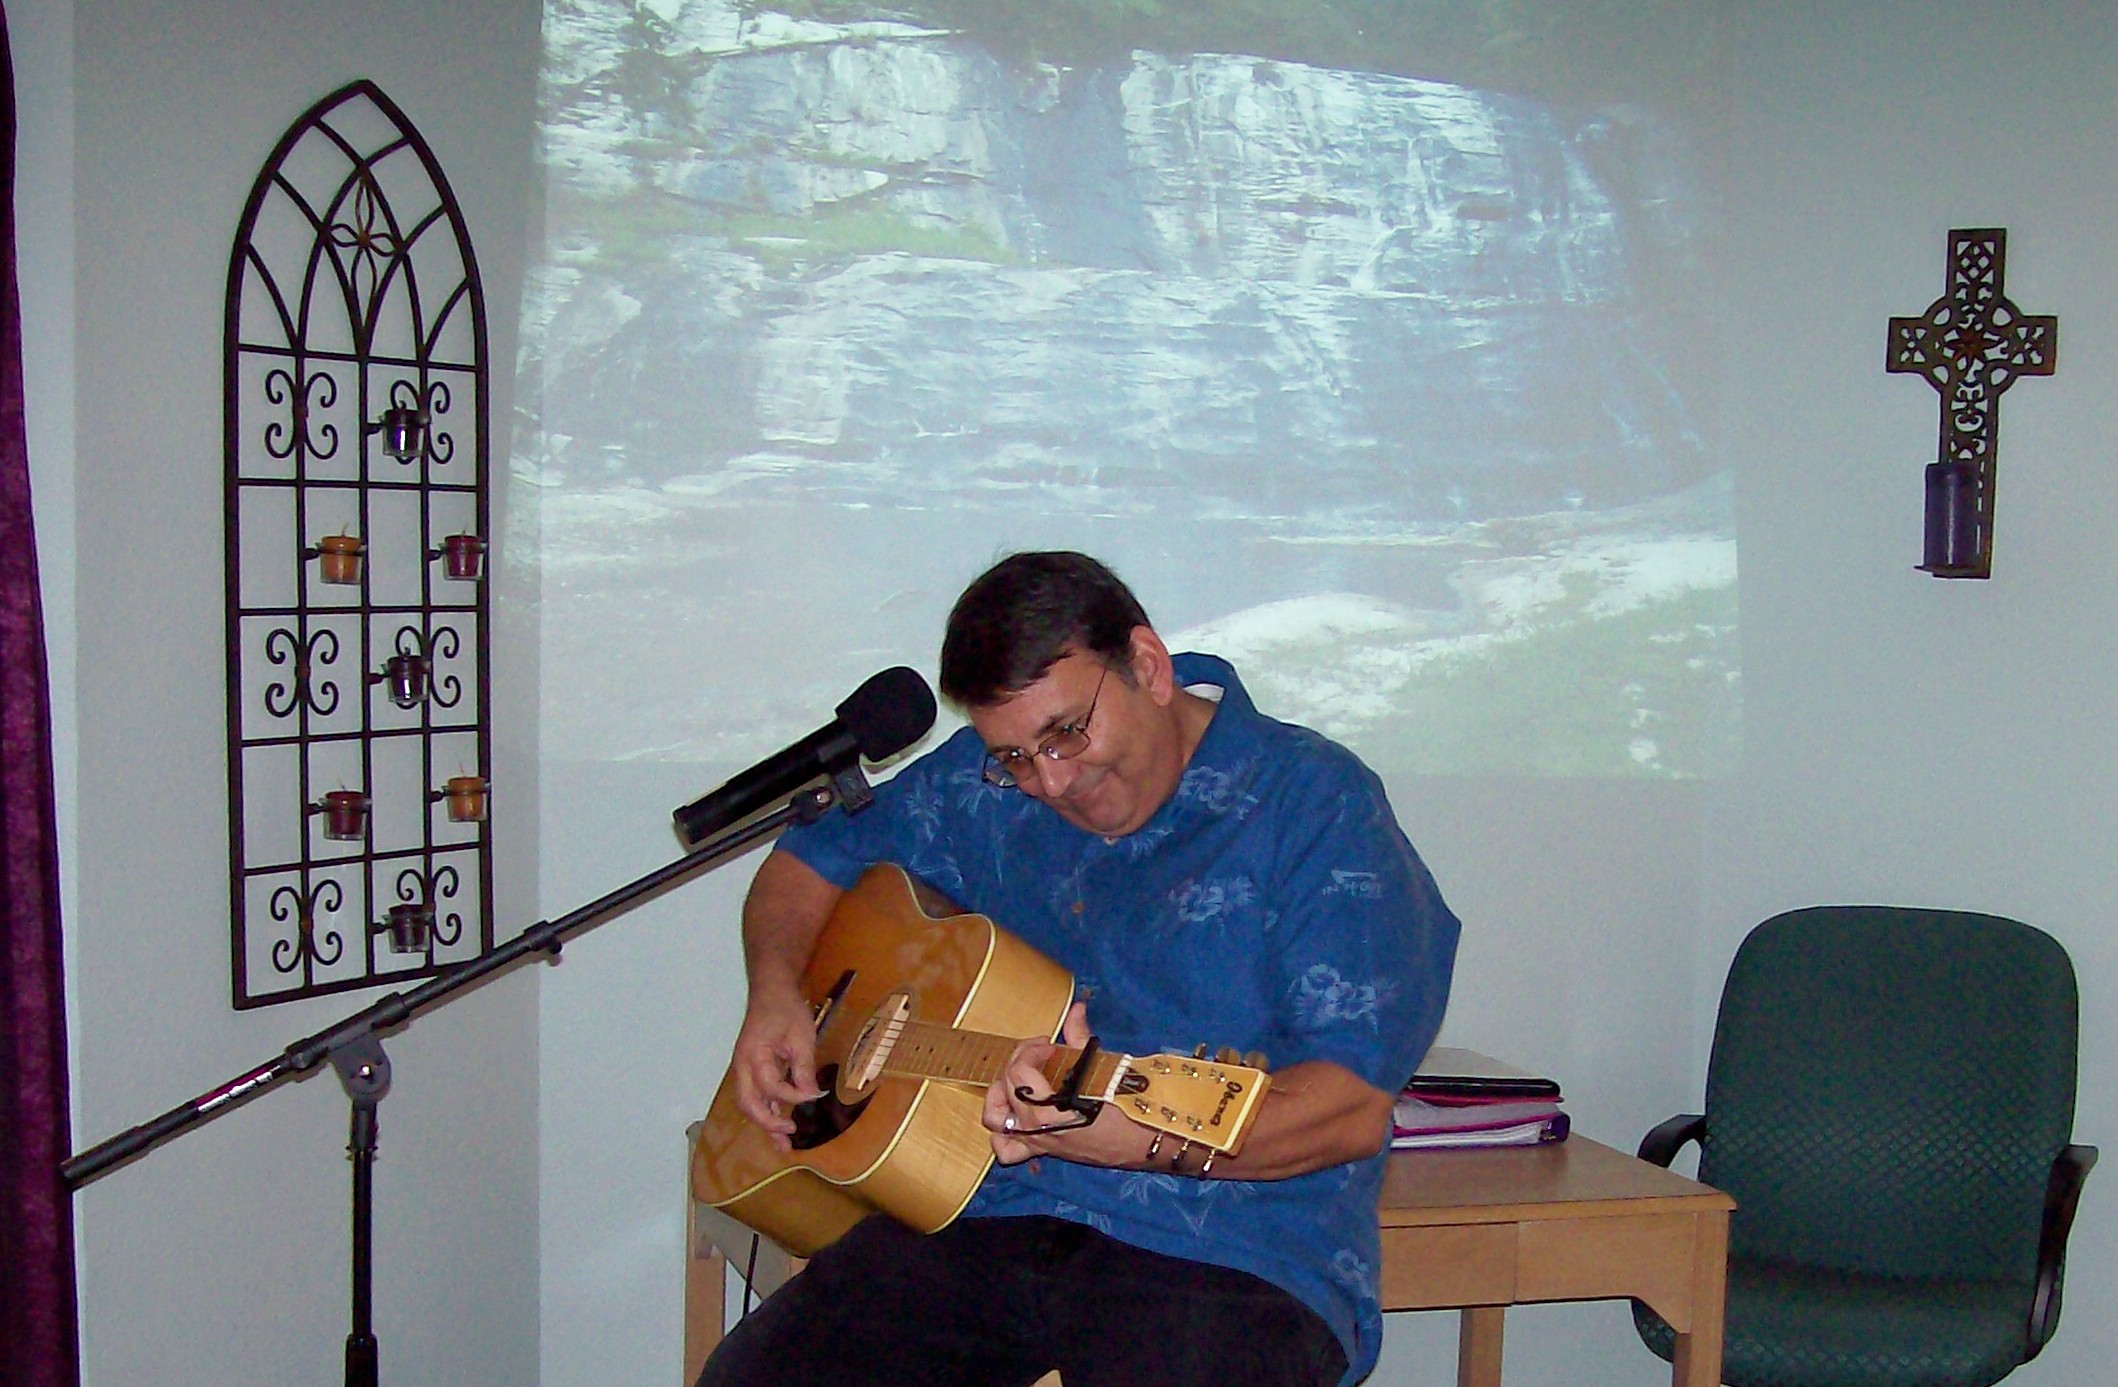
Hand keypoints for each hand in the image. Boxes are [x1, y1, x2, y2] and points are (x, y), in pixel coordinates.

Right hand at [729, 984, 822, 1151]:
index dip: (791, 1095)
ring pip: (749, 1103)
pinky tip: (779, 1125)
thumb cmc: (785, 1009)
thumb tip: (812, 1095)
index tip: (813, 1095)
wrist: (771, 990)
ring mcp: (745, 1069)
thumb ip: (804, 1067)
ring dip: (765, 1124)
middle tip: (790, 1133)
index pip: (769, 1085)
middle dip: (767, 1122)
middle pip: (748, 1103)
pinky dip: (767, 1111)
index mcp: (753, 1054)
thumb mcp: (801, 1035)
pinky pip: (756, 1096)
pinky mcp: (752, 1071)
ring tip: (783, 1145)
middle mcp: (743, 1066)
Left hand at [982, 1001, 1150, 1168]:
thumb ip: (1080, 1036)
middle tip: (1040, 1053)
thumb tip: (1076, 1008)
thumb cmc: (1128, 1104)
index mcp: (1048, 1108)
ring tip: (1015, 1081)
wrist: (1146, 1140)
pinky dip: (1003, 1134)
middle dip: (1019, 1061)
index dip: (1031, 1050)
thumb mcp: (1103, 1066)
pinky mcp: (1043, 1151)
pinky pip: (1008, 1151)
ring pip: (995, 1121)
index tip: (1051, 1045)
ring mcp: (1037, 1142)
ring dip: (999, 1096)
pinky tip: (1016, 1115)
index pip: (1019, 1071)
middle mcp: (1036, 1128)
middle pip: (1006, 1086)